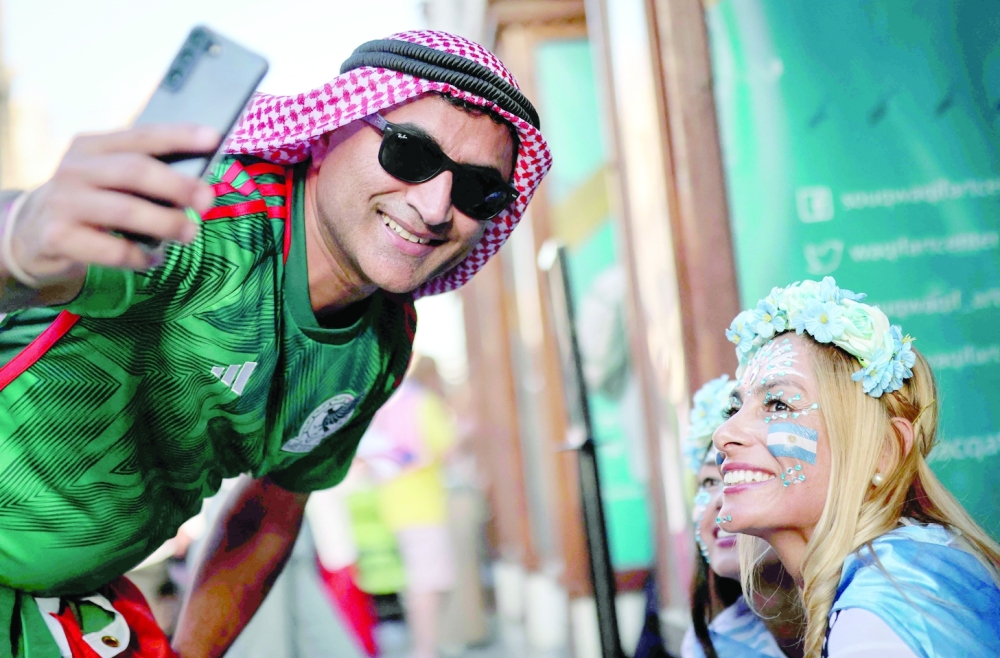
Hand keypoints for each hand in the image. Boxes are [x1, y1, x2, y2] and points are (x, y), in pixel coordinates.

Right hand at [1, 124, 218, 286]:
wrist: (31, 232)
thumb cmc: (89, 202)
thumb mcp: (107, 178)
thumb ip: (144, 175)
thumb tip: (199, 184)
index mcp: (92, 146)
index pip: (142, 136)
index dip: (179, 136)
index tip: (213, 139)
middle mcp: (75, 169)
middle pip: (135, 171)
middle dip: (178, 185)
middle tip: (207, 200)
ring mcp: (64, 202)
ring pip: (126, 211)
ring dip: (166, 223)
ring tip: (190, 233)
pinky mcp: (58, 237)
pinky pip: (112, 250)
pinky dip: (141, 256)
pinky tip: (154, 259)